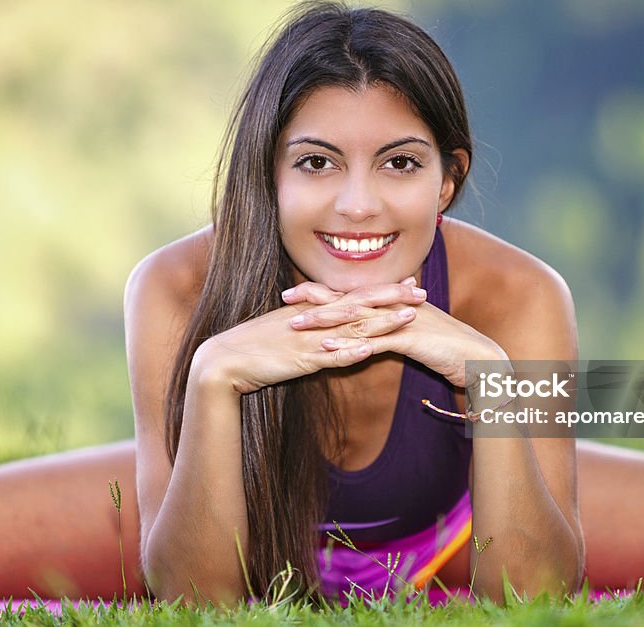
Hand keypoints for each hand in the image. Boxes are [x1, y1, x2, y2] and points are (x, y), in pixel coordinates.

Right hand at [189, 279, 426, 394]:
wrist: (222, 362)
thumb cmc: (254, 348)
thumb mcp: (288, 333)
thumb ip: (312, 328)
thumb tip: (333, 332)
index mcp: (313, 311)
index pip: (354, 295)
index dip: (382, 289)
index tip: (408, 282)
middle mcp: (314, 320)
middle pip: (360, 305)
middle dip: (392, 298)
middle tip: (421, 292)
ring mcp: (309, 339)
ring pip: (352, 328)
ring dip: (382, 323)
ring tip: (410, 317)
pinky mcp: (299, 360)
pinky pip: (328, 357)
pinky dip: (349, 353)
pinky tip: (369, 350)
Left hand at [292, 290, 507, 387]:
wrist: (482, 359)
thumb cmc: (452, 350)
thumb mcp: (421, 335)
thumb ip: (398, 329)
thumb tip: (379, 330)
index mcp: (397, 304)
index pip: (356, 294)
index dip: (327, 292)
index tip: (299, 293)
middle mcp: (397, 306)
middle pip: (350, 299)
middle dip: (316, 298)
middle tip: (286, 299)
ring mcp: (403, 320)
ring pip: (356, 317)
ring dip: (324, 320)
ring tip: (296, 324)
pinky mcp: (410, 339)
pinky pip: (373, 341)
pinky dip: (349, 343)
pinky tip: (327, 347)